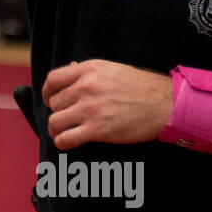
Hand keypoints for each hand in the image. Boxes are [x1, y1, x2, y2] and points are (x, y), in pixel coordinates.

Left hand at [41, 59, 171, 149]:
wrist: (165, 104)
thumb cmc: (141, 87)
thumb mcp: (111, 69)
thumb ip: (87, 70)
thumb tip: (69, 68)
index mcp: (89, 70)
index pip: (52, 80)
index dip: (46, 92)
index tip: (50, 100)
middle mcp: (86, 87)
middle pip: (54, 102)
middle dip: (58, 111)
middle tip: (68, 117)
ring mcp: (90, 109)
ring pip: (54, 121)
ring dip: (57, 129)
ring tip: (64, 131)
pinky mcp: (97, 130)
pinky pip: (65, 139)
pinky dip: (62, 142)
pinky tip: (68, 142)